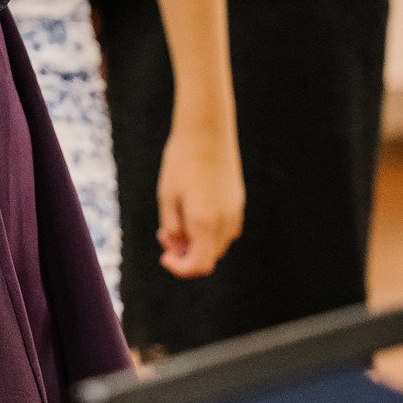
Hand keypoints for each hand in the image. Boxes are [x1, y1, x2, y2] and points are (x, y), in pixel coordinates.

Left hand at [155, 117, 244, 277]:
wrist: (206, 133)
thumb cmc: (181, 163)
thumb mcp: (167, 198)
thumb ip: (173, 229)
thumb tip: (177, 250)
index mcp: (205, 223)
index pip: (200, 265)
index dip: (181, 269)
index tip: (165, 258)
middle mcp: (225, 222)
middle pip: (208, 256)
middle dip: (185, 254)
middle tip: (164, 235)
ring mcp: (235, 212)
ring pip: (217, 244)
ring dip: (196, 241)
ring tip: (174, 221)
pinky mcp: (238, 202)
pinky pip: (224, 229)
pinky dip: (207, 230)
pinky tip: (191, 212)